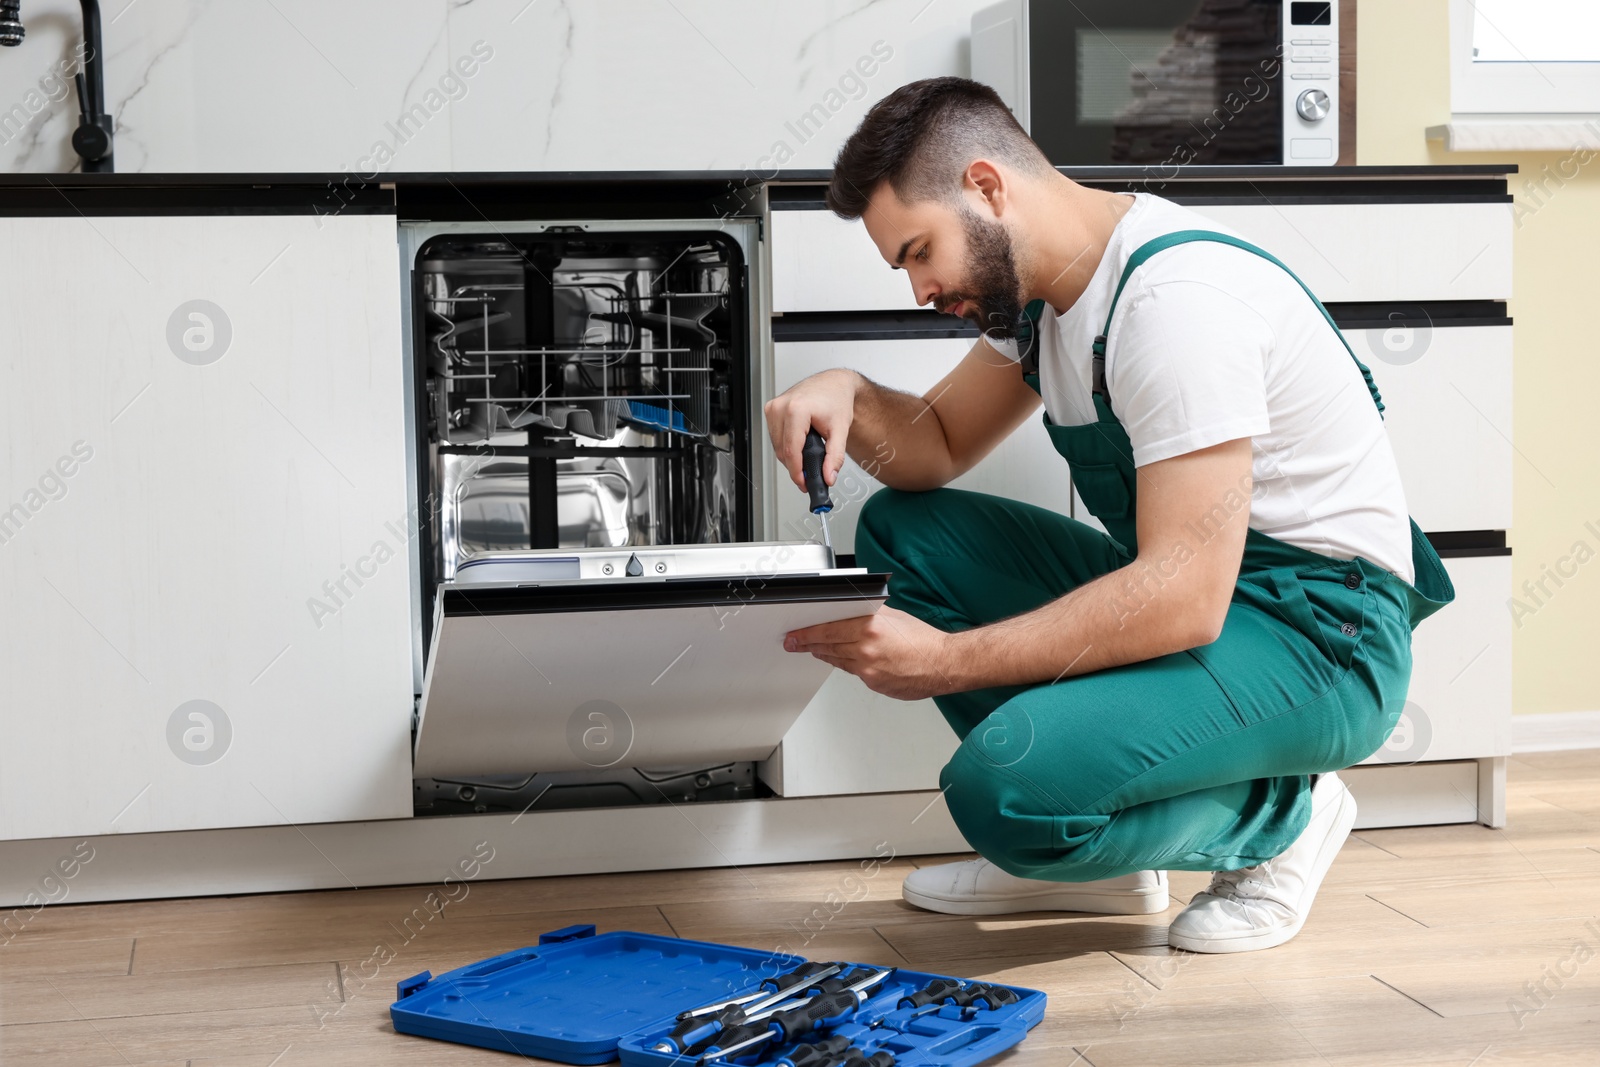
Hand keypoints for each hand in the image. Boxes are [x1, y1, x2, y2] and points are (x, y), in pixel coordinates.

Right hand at [764, 368, 860, 491]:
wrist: (833, 384)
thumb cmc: (836, 400)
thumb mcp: (840, 430)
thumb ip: (835, 457)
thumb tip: (828, 476)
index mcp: (796, 410)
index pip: (791, 450)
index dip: (797, 472)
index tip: (804, 483)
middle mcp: (780, 407)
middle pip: (783, 451)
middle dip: (796, 466)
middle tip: (810, 475)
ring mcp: (773, 408)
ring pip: (777, 446)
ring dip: (791, 457)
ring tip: (808, 455)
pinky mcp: (771, 410)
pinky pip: (775, 437)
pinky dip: (787, 446)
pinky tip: (800, 443)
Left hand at [783, 606, 961, 699]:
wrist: (943, 665)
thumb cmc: (924, 640)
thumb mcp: (894, 616)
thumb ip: (870, 615)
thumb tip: (853, 612)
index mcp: (869, 628)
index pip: (827, 630)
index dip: (807, 634)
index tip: (794, 635)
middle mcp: (866, 650)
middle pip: (828, 647)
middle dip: (809, 645)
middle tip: (795, 644)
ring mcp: (868, 669)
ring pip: (839, 661)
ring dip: (826, 655)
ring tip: (816, 650)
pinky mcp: (874, 683)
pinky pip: (855, 672)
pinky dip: (850, 665)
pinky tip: (849, 660)